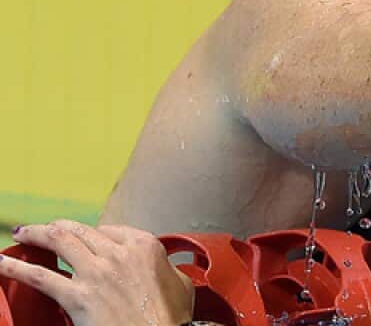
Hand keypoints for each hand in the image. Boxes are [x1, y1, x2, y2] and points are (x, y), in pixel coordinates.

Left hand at [1, 221, 193, 325]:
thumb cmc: (172, 318)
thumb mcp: (181, 284)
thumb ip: (167, 267)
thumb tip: (163, 268)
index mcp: (144, 245)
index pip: (108, 230)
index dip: (91, 234)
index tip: (80, 238)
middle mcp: (118, 252)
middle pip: (79, 230)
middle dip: (56, 227)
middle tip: (41, 229)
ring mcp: (96, 272)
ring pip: (59, 241)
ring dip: (36, 234)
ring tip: (22, 234)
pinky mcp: (78, 296)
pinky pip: (40, 276)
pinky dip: (16, 267)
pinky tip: (2, 263)